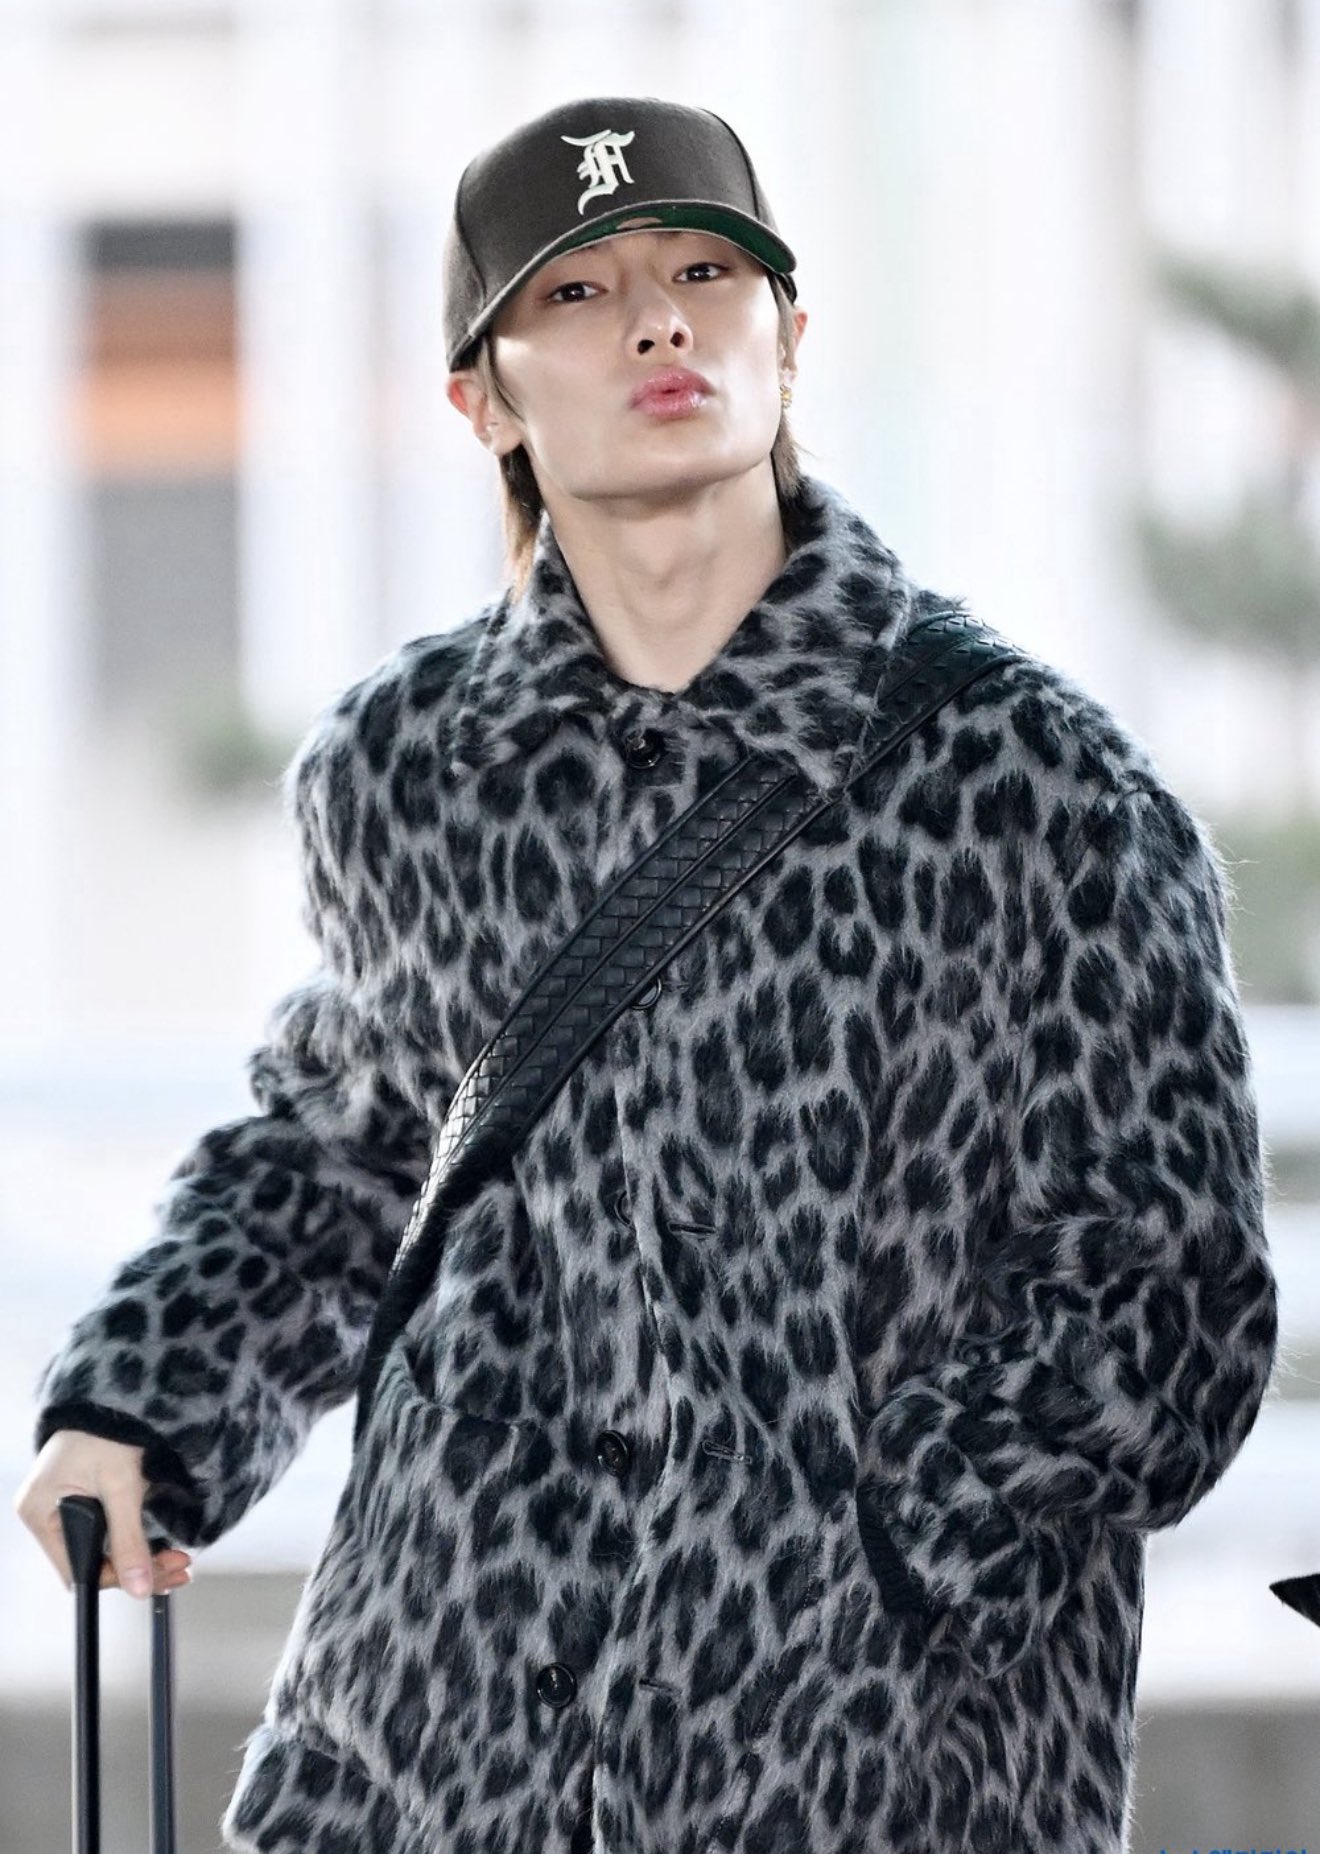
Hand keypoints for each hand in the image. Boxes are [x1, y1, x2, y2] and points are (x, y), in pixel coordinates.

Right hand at [13, 1430, 193, 1596]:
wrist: (115, 1391)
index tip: (153, 1578)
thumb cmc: (106, 1427)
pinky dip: (137, 1540)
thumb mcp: (120, 1486)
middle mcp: (47, 1513)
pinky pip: (110, 1531)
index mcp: (39, 1512)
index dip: (116, 1578)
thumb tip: (138, 1588)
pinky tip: (163, 1545)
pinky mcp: (87, 1498)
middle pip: (93, 1562)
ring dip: (143, 1557)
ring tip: (179, 1560)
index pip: (75, 1569)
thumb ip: (128, 1539)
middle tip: (179, 1569)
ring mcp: (66, 1506)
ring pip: (106, 1550)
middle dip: (138, 1568)